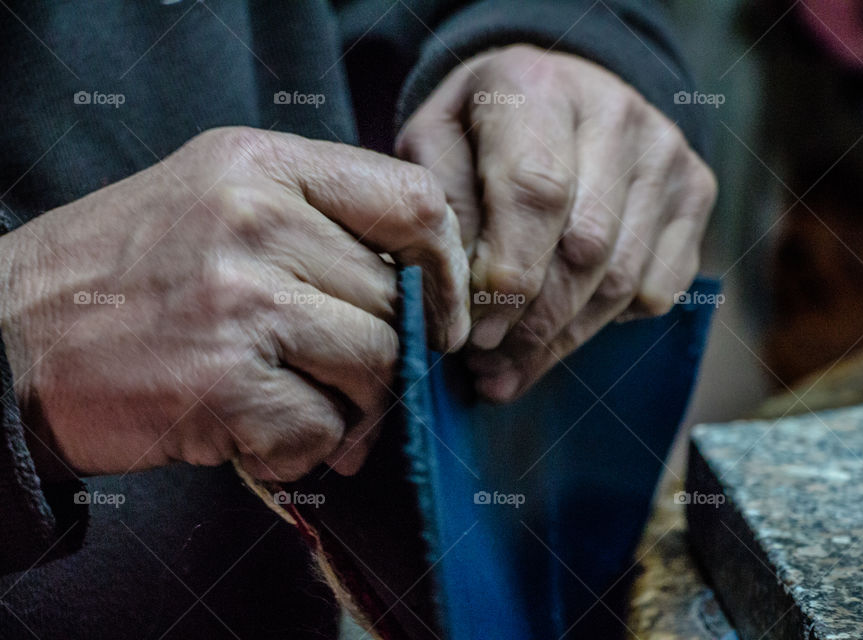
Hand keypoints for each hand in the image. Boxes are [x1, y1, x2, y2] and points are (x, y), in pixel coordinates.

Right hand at [0, 127, 469, 479]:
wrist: (7, 335)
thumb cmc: (128, 273)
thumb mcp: (220, 200)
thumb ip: (320, 222)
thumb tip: (423, 289)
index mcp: (265, 166)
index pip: (415, 200)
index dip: (448, 268)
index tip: (440, 316)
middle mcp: (257, 221)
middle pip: (400, 302)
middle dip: (391, 361)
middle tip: (353, 388)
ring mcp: (239, 300)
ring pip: (376, 367)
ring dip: (355, 411)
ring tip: (306, 413)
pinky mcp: (220, 381)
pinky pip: (322, 428)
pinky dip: (305, 450)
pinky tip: (259, 437)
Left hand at [397, 45, 715, 401]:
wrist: (556, 95)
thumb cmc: (482, 131)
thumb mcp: (436, 150)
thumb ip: (445, 213)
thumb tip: (463, 306)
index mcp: (537, 87)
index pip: (536, 192)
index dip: (509, 275)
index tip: (478, 334)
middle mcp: (615, 111)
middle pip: (586, 247)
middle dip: (534, 323)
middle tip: (489, 364)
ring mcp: (665, 152)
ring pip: (623, 277)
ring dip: (566, 337)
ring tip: (513, 365)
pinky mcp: (696, 190)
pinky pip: (659, 287)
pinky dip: (608, 323)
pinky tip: (564, 328)